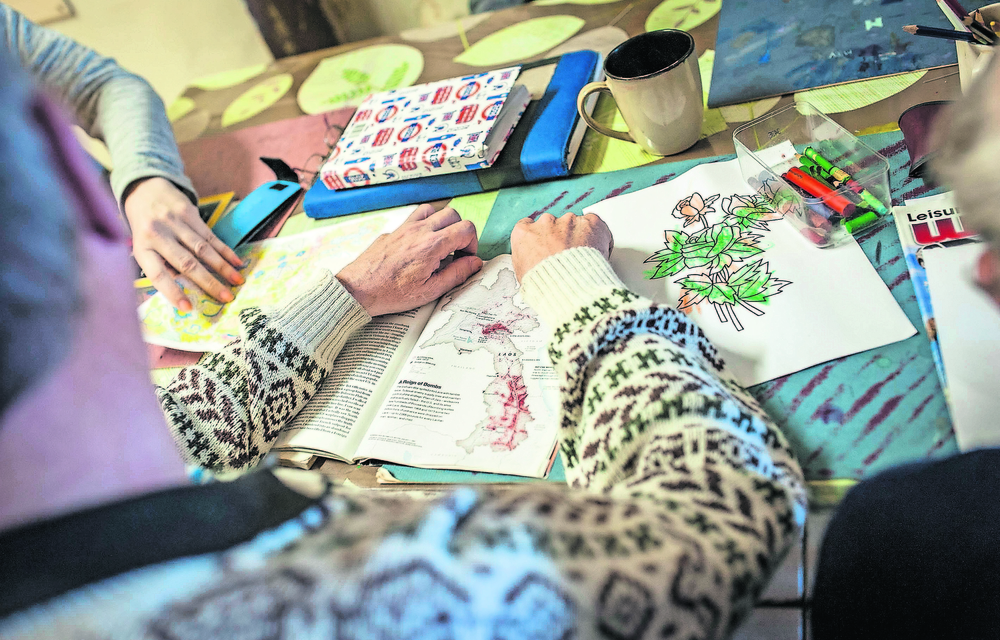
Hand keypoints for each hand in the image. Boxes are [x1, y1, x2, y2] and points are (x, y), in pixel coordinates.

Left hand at [124, 177, 244, 310]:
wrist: (144, 190)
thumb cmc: (145, 228)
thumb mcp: (144, 247)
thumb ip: (161, 265)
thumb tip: (186, 289)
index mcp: (142, 248)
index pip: (157, 274)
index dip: (172, 292)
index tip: (187, 308)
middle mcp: (157, 234)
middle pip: (186, 263)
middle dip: (208, 282)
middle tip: (226, 298)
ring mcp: (174, 221)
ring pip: (202, 249)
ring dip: (222, 267)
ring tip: (237, 282)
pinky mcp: (189, 212)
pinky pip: (210, 235)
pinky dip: (225, 250)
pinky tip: (236, 262)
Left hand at [337, 204, 482, 315]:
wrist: (359, 289)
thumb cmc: (391, 293)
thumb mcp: (430, 290)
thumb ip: (457, 274)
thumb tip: (475, 263)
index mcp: (432, 245)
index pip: (466, 229)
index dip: (472, 243)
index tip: (465, 258)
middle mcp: (420, 231)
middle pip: (453, 214)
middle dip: (460, 231)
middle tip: (456, 251)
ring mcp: (405, 228)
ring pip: (433, 210)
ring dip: (442, 223)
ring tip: (440, 243)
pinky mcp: (394, 231)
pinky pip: (415, 217)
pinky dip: (425, 224)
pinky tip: (421, 244)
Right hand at [510, 212, 612, 280]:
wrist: (569, 292)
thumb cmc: (546, 288)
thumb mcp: (523, 277)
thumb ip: (525, 261)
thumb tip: (529, 264)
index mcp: (524, 233)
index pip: (529, 227)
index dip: (539, 238)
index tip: (545, 247)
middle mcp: (545, 223)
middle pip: (552, 225)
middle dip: (559, 238)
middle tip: (565, 257)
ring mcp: (569, 221)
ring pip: (574, 224)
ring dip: (577, 236)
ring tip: (582, 258)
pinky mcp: (591, 223)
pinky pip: (594, 223)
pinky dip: (597, 234)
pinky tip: (596, 249)